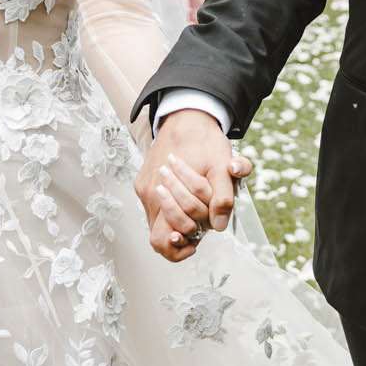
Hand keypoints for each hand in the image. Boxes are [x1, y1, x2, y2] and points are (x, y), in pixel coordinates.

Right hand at [133, 109, 251, 261]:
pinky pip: (155, 207)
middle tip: (201, 223)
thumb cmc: (204, 141)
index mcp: (164, 193)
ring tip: (195, 208)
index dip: (178, 248)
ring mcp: (144, 189)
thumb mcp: (222, 167)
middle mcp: (149, 194)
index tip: (194, 243)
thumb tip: (218, 225)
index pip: (161, 240)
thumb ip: (223, 198)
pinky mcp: (142, 183)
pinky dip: (170, 207)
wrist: (185, 116)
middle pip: (159, 234)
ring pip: (158, 221)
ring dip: (177, 219)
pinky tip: (185, 195)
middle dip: (182, 233)